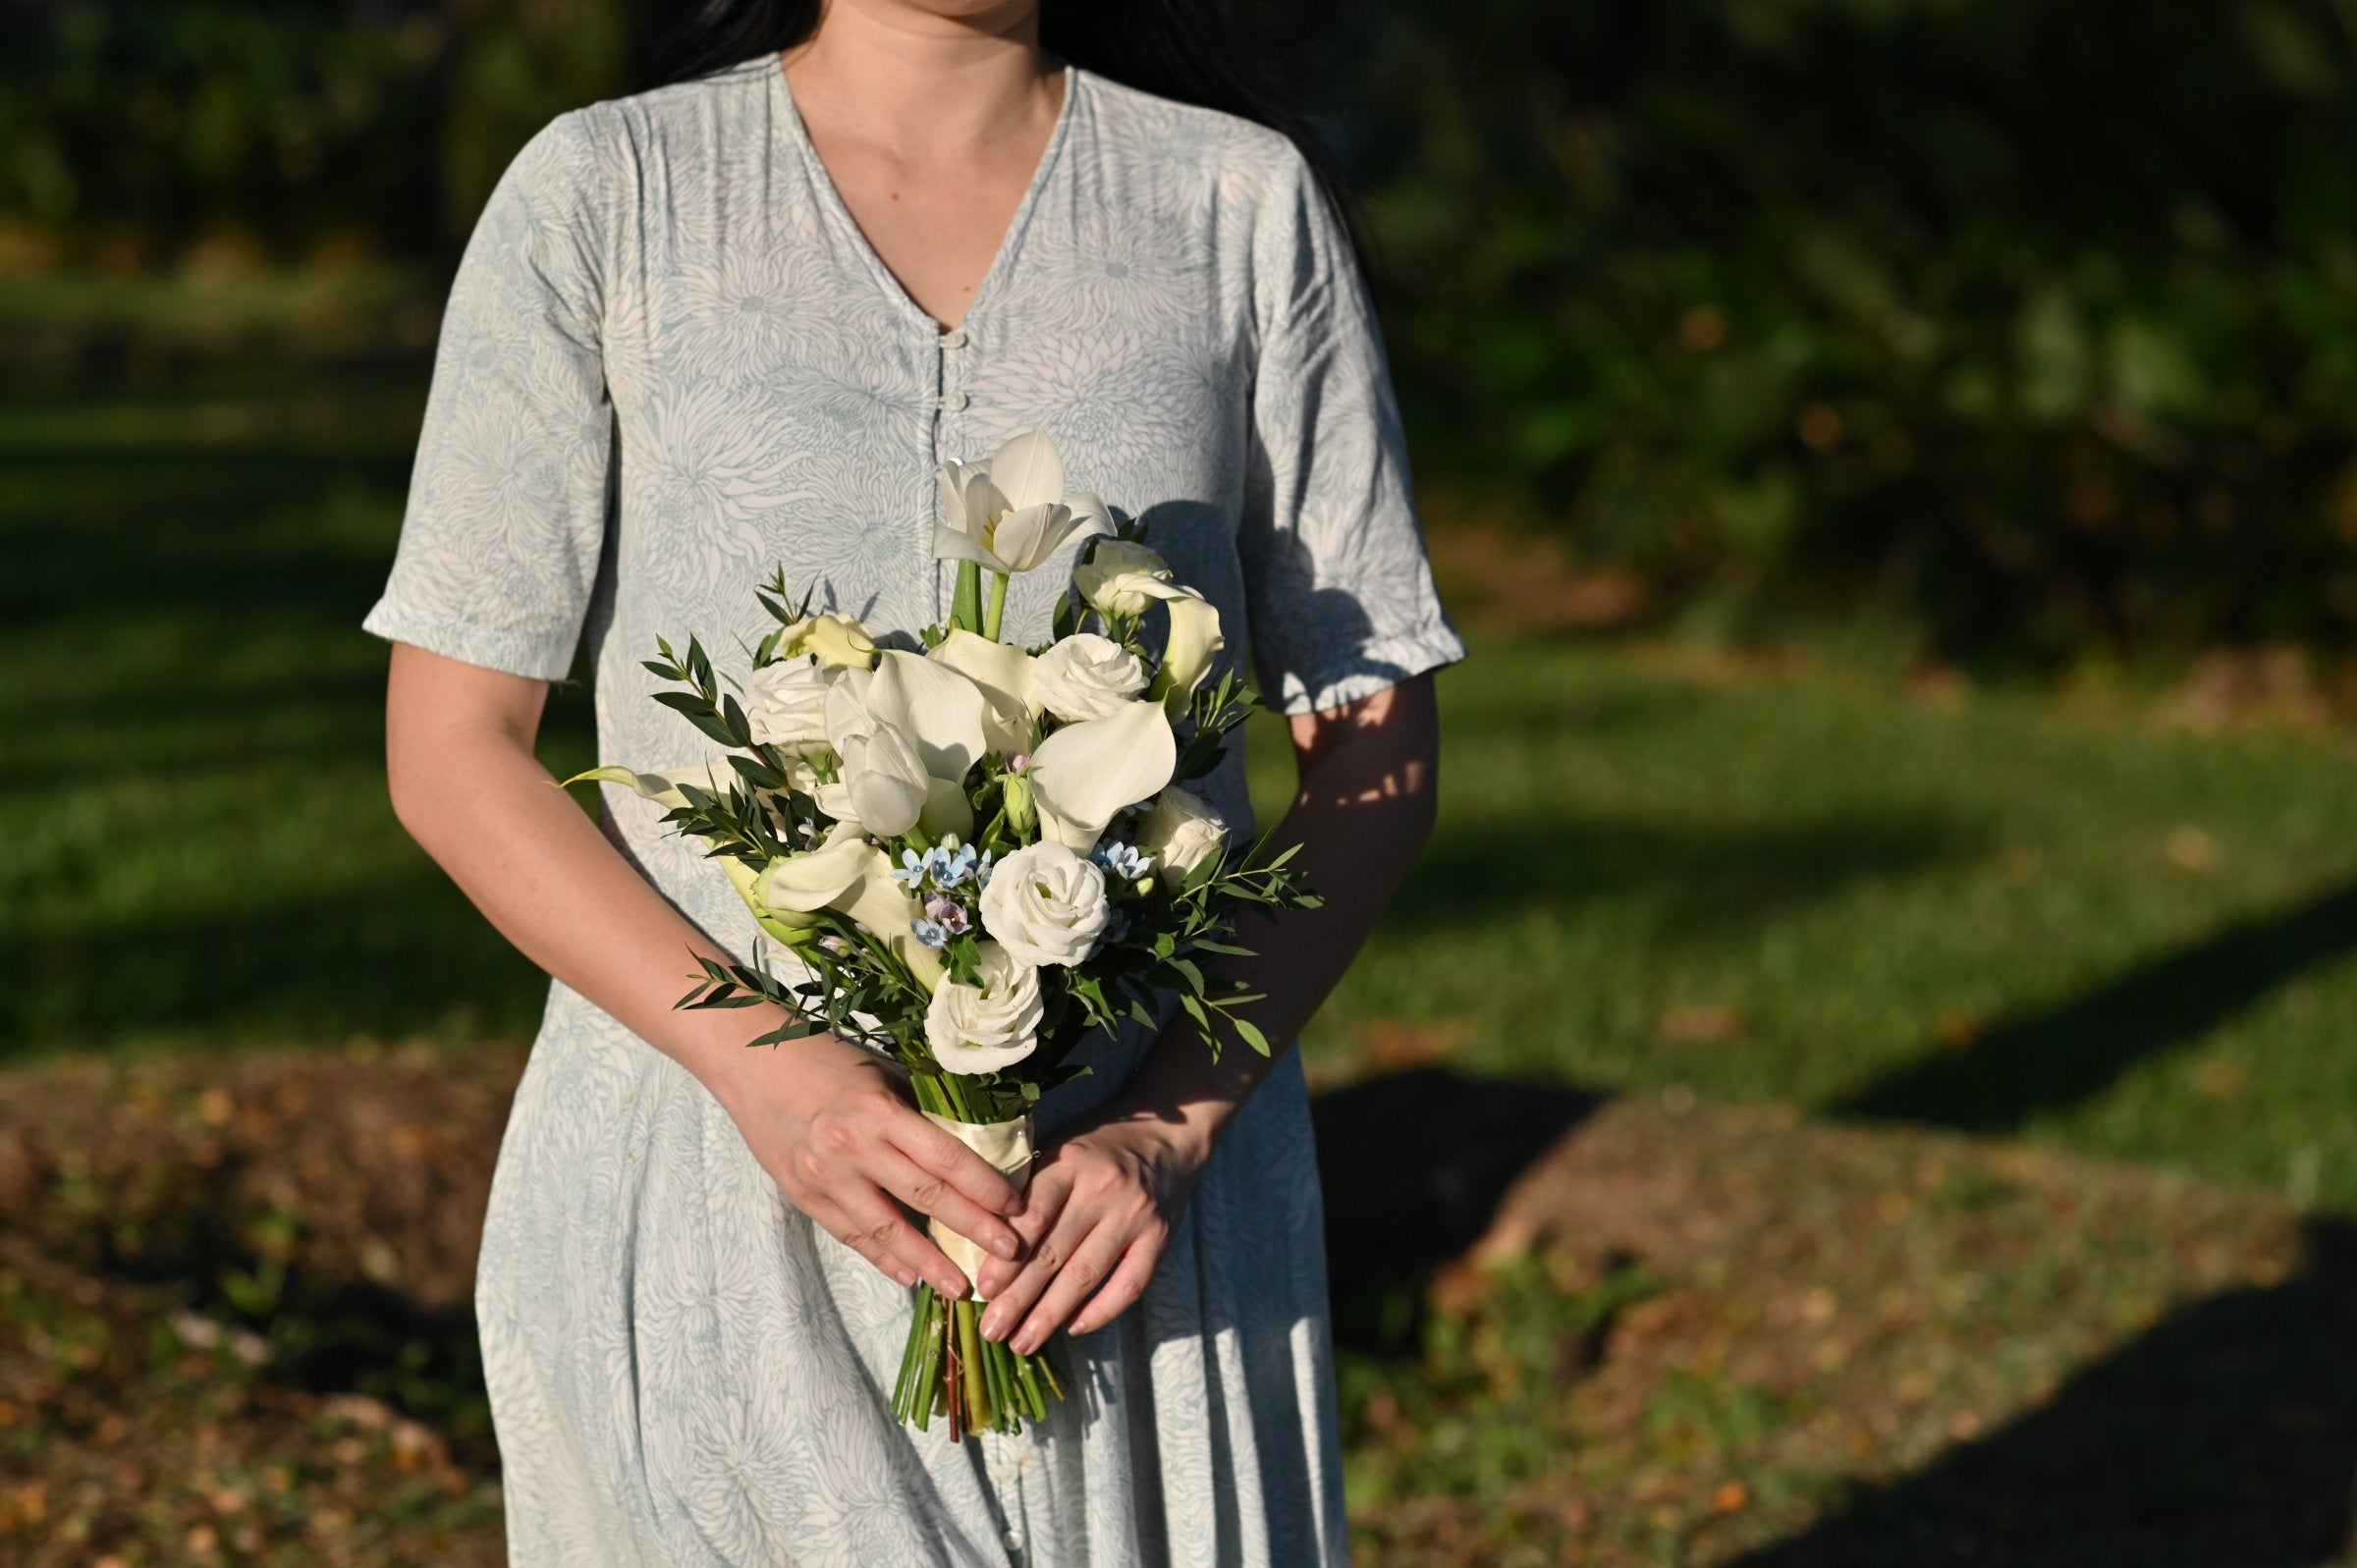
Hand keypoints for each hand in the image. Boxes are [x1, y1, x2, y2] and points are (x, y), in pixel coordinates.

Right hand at [712, 1030, 1025, 1297]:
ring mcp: (824, 1176)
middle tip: (1009, 1254)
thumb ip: (920, 1111)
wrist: (752, 1062)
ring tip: (960, 1287)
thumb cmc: (828, 1057)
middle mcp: (852, 1148)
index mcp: (879, 1112)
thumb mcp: (883, 1073)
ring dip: (926, 1262)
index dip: (984, 1187)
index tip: (1016, 1208)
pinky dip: (882, 1257)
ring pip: (885, 1229)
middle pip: (924, 1196)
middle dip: (972, 1228)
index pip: (945, 1157)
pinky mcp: (802, 1195)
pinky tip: (909, 1276)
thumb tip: (975, 1143)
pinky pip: (850, 1234)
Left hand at [973, 1107, 1211, 1353]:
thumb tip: (983, 1238)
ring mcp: (1135, 1215)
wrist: (1168, 1134)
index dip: (1006, 1257)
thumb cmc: (1098, 1146)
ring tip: (1022, 1342)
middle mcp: (1102, 1189)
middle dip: (1019, 1298)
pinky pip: (1130, 1284)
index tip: (984, 1289)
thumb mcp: (1060, 1148)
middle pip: (1054, 1253)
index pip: (1032, 1216)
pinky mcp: (1160, 1237)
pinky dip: (1101, 1311)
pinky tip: (1073, 1327)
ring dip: (1051, 1315)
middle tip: (992, 1330)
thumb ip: (1029, 1186)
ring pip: (1086, 1275)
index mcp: (1069, 1163)